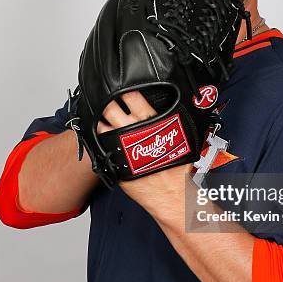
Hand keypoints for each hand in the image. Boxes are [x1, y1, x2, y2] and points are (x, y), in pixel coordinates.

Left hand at [97, 91, 192, 213]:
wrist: (170, 193)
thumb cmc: (177, 169)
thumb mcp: (182, 137)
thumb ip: (173, 121)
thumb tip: (171, 109)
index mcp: (151, 122)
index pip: (131, 97)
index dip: (124, 90)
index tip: (121, 89)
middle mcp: (133, 131)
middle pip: (111, 108)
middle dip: (108, 103)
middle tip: (108, 101)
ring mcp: (120, 145)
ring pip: (101, 125)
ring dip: (102, 121)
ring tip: (105, 121)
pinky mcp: (113, 160)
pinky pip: (100, 144)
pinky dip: (100, 139)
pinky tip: (104, 137)